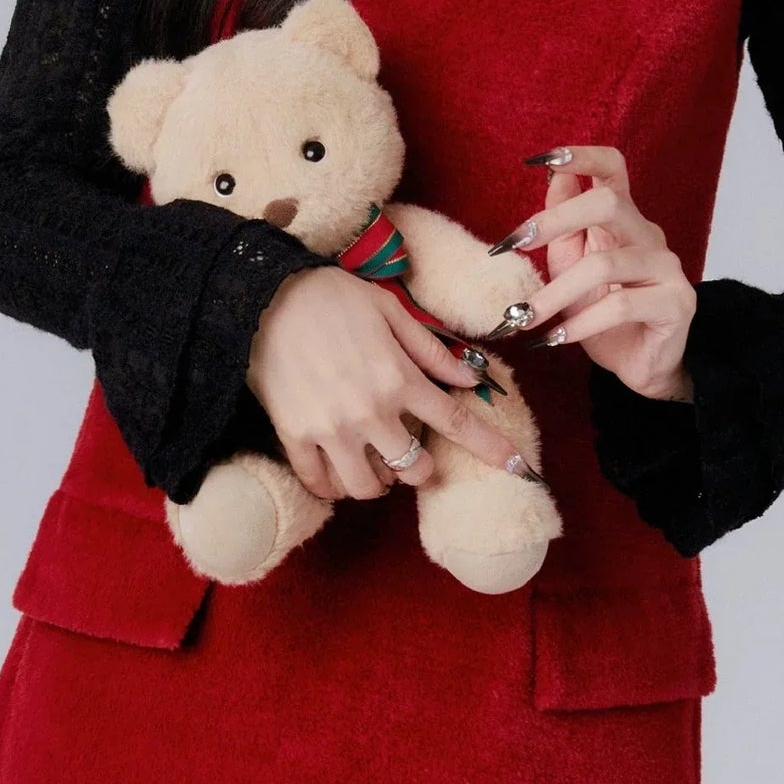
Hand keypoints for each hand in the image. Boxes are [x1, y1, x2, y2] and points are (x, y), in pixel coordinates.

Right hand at [246, 266, 535, 500]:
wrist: (263, 297)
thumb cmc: (330, 296)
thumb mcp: (390, 310)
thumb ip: (430, 350)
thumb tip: (472, 377)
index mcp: (400, 379)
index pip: (458, 423)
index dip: (493, 449)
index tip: (520, 468)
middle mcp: (371, 412)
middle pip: (413, 469)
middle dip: (419, 468)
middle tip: (408, 452)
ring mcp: (332, 429)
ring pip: (368, 488)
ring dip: (377, 483)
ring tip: (371, 464)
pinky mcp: (295, 436)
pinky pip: (320, 483)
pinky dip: (332, 486)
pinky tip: (336, 471)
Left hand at [500, 143, 696, 401]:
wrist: (640, 366)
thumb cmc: (604, 315)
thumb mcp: (572, 268)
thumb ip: (563, 227)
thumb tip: (553, 176)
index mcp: (624, 221)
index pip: (613, 169)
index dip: (582, 157)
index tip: (540, 159)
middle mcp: (649, 236)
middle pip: (609, 202)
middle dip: (556, 218)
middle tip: (517, 242)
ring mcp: (667, 268)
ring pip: (605, 263)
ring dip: (556, 292)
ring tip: (525, 316)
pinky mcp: (676, 303)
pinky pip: (621, 305)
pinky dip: (581, 323)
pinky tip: (557, 338)